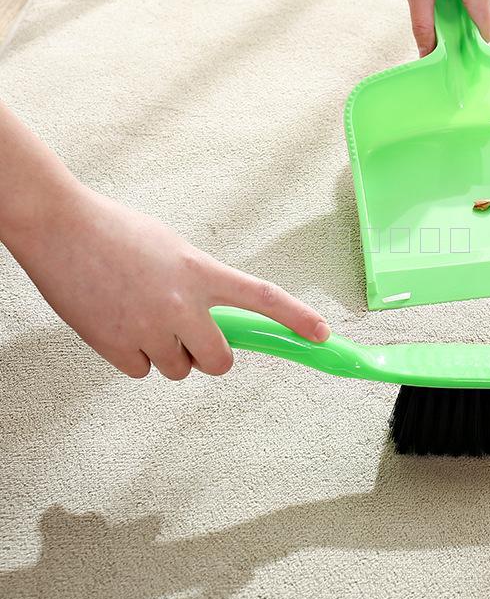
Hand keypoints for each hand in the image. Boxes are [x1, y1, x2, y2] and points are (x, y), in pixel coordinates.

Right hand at [9, 184, 329, 380]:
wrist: (59, 227)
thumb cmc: (115, 231)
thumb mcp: (173, 249)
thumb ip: (200, 283)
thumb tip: (215, 316)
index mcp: (200, 271)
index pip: (261, 297)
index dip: (296, 318)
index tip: (321, 335)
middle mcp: (181, 304)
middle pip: (220, 362)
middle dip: (213, 358)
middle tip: (197, 341)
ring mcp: (148, 328)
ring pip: (177, 369)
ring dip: (168, 354)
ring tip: (142, 317)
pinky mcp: (114, 345)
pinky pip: (141, 371)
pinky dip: (135, 356)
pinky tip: (119, 325)